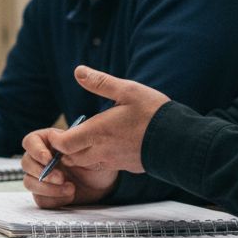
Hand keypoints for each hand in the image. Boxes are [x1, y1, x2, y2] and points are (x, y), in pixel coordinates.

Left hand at [20, 65, 170, 207]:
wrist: (180, 141)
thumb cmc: (153, 114)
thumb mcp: (127, 90)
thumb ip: (101, 82)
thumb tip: (78, 71)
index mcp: (97, 132)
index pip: (62, 144)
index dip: (56, 139)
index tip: (59, 130)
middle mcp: (100, 151)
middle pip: (69, 157)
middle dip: (64, 148)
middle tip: (69, 134)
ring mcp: (112, 161)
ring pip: (84, 164)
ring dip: (79, 154)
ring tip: (86, 139)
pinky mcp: (124, 167)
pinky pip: (101, 167)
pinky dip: (95, 159)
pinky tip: (105, 146)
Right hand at [20, 126, 118, 207]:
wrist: (102, 182)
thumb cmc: (95, 160)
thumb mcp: (88, 149)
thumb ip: (71, 144)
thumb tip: (57, 142)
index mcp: (47, 142)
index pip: (30, 142)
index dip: (36, 151)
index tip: (49, 159)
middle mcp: (40, 160)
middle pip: (26, 163)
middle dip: (43, 173)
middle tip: (62, 178)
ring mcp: (40, 178)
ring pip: (29, 183)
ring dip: (48, 188)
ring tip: (71, 189)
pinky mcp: (44, 194)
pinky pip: (40, 199)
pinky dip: (54, 200)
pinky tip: (69, 196)